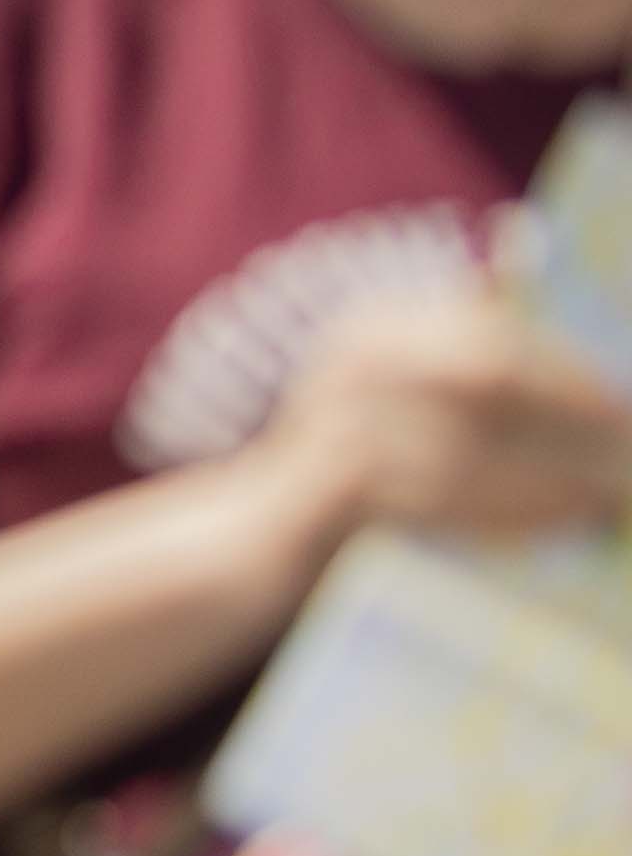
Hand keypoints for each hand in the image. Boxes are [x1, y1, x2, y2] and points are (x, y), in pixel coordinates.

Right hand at [257, 285, 631, 557]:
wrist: (260, 529)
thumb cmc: (358, 470)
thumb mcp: (410, 409)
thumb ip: (474, 380)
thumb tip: (593, 390)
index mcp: (374, 325)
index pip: (488, 330)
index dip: (564, 368)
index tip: (620, 407)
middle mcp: (350, 357)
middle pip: (485, 375)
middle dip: (568, 419)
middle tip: (625, 459)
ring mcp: (336, 414)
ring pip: (470, 445)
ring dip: (551, 478)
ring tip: (605, 503)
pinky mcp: (335, 479)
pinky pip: (441, 498)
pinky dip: (506, 514)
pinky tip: (554, 529)